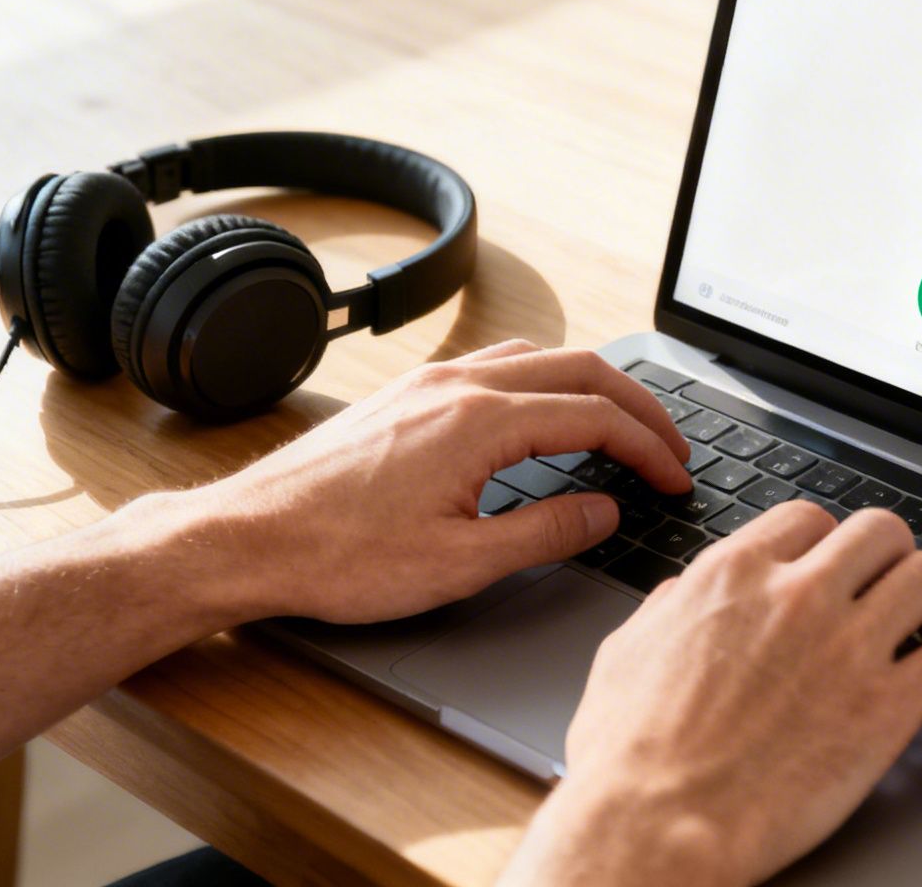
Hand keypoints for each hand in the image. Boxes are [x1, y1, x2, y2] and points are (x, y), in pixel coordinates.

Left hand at [122, 340, 690, 623]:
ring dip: (591, 385)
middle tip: (671, 447)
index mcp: (481, 422)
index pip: (596, 417)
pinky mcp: (404, 396)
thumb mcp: (459, 564)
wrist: (246, 540)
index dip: (650, 447)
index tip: (675, 479)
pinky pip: (496, 365)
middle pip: (580, 368)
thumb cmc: (337, 556)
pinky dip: (544, 382)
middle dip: (638, 405)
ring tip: (620, 426)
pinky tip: (542, 415)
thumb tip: (603, 511)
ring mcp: (427, 385)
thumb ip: (545, 532)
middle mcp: (457, 386)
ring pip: (537, 357)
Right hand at [501, 502, 921, 886]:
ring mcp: (847, 647)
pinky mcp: (886, 708)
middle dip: (893, 555)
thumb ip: (666, 612)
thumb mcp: (626, 655)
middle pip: (880, 530)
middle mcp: (797, 595)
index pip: (808, 518)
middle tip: (895, 586)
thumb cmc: (630, 758)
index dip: (829, 541)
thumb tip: (681, 595)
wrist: (657, 826)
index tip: (838, 566)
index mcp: (733, 576)